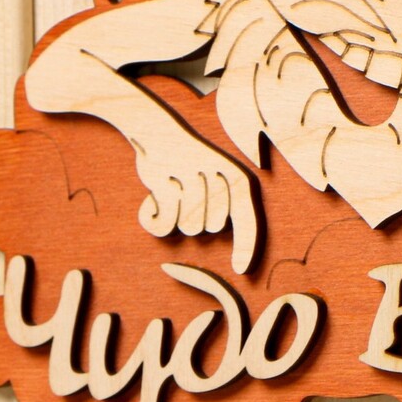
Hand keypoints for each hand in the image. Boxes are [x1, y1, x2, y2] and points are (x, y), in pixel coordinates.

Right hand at [132, 125, 260, 271]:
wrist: (158, 131)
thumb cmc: (190, 165)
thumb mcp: (218, 180)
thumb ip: (228, 208)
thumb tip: (238, 252)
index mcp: (239, 178)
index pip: (248, 221)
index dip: (246, 248)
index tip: (240, 271)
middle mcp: (222, 178)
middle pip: (210, 228)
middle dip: (195, 222)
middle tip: (184, 197)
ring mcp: (195, 178)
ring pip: (189, 227)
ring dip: (176, 218)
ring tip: (173, 193)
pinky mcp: (169, 181)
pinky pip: (167, 223)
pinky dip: (158, 220)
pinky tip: (153, 201)